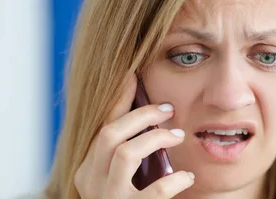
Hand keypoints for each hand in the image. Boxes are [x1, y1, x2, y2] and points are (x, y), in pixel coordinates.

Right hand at [74, 74, 193, 198]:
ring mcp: (108, 197)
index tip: (133, 77)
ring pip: (125, 153)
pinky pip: (156, 189)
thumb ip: (127, 159)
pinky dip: (175, 179)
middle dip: (141, 115)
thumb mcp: (119, 181)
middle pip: (109, 134)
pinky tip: (187, 176)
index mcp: (88, 171)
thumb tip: (152, 123)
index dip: (118, 100)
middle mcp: (92, 182)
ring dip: (156, 138)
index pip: (103, 128)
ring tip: (179, 136)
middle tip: (169, 109)